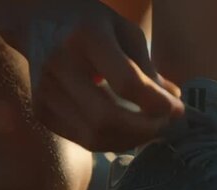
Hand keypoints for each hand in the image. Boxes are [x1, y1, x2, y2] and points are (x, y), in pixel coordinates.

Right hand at [0, 0, 183, 150]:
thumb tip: (174, 103)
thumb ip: (148, 67)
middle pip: (106, 118)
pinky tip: (127, 131)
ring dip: (131, 140)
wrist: (38, 20)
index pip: (126, 82)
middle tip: (165, 125)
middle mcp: (59, 65)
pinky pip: (84, 140)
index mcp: (86, 37)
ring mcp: (45, 91)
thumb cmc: (91, 24)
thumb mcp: (125, 31)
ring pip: (95, 137)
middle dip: (144, 130)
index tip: (178, 110)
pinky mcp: (41, 111)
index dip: (156, 103)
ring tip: (150, 129)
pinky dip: (112, 142)